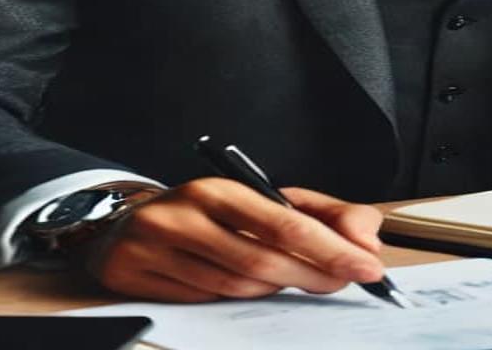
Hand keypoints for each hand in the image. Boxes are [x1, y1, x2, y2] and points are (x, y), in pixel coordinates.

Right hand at [80, 179, 387, 301]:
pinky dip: (236, 299)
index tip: (367, 266)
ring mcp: (156, 250)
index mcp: (218, 190)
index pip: (285, 224)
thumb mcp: (263, 199)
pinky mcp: (137, 278)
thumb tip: (366, 239)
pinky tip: (249, 286)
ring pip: (236, 287)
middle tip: (344, 281)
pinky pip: (204, 302)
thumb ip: (323, 215)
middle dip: (313, 276)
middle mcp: (184, 217)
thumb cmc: (209, 213)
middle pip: (262, 262)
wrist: (124, 223)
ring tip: (295, 279)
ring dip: (275, 289)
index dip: (332, 249)